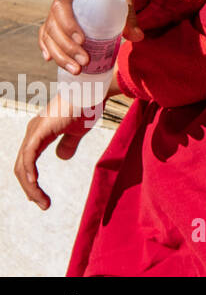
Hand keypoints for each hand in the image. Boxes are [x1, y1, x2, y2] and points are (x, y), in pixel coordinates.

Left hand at [12, 71, 118, 209]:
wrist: (93, 90)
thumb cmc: (87, 105)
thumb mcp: (78, 131)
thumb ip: (68, 144)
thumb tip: (61, 157)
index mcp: (40, 133)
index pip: (27, 163)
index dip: (31, 182)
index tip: (41, 198)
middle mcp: (33, 132)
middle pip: (21, 167)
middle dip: (30, 189)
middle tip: (42, 204)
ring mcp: (35, 131)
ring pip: (22, 165)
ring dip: (30, 186)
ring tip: (41, 201)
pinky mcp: (41, 130)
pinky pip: (29, 155)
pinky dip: (29, 171)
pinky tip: (34, 184)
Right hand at [40, 0, 143, 75]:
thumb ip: (131, 12)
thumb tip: (138, 38)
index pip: (61, 5)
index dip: (68, 24)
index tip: (83, 40)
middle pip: (53, 25)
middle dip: (66, 47)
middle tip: (83, 63)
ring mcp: (59, 10)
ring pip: (49, 33)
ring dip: (59, 54)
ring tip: (76, 70)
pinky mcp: (62, 19)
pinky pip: (48, 33)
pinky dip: (47, 46)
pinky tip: (51, 60)